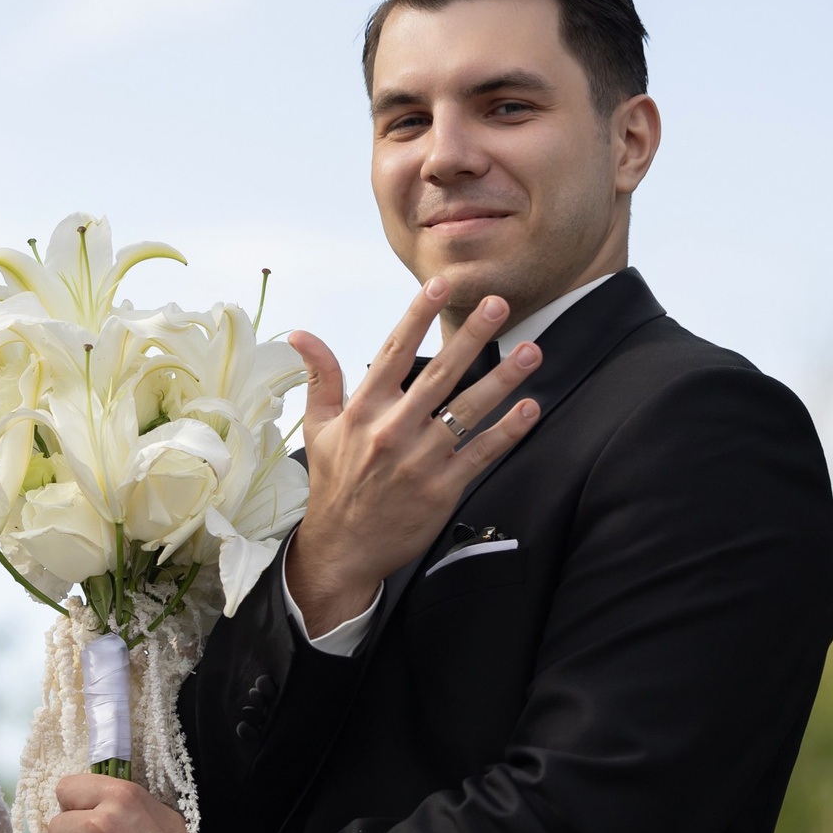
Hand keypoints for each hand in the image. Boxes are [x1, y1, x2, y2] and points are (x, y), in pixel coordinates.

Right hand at [282, 279, 545, 633]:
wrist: (343, 548)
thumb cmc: (334, 483)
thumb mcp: (318, 427)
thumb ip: (320, 377)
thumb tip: (301, 334)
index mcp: (363, 410)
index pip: (393, 352)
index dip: (417, 316)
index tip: (441, 284)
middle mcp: (392, 430)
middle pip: (438, 375)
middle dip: (470, 337)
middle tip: (499, 304)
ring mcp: (419, 460)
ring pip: (467, 412)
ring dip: (503, 380)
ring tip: (531, 352)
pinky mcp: (442, 489)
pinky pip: (480, 453)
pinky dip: (507, 432)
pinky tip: (530, 408)